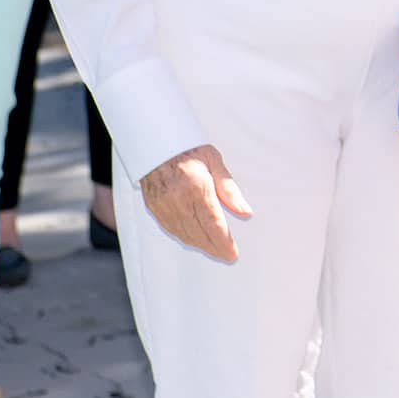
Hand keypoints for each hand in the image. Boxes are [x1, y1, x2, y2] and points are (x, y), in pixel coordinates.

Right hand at [140, 143, 251, 261]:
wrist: (155, 142)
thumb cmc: (188, 148)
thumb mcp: (214, 161)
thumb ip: (229, 189)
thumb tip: (244, 211)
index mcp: (196, 187)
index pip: (212, 223)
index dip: (223, 241)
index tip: (233, 253)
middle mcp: (177, 199)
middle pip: (198, 233)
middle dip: (214, 247)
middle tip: (227, 255)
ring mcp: (163, 205)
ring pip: (183, 234)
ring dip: (200, 245)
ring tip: (215, 249)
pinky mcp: (153, 207)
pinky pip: (170, 229)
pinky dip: (184, 237)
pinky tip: (195, 239)